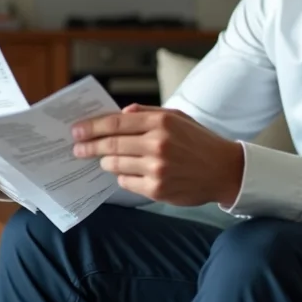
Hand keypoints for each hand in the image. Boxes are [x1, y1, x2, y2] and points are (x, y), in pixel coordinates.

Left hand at [71, 105, 243, 205]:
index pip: (115, 123)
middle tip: (77, 149)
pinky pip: (126, 182)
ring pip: (115, 164)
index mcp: (161, 122)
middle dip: (89, 147)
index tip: (76, 131)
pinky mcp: (157, 189)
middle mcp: (158, 144)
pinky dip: (123, 177)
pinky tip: (129, 173)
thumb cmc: (199, 142)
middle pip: (110, 144)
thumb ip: (147, 113)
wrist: (224, 170)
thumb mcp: (178, 117)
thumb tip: (121, 114)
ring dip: (107, 162)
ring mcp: (157, 168)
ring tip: (106, 160)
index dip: (91, 127)